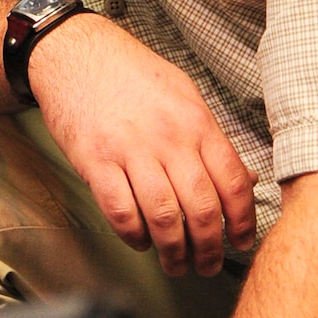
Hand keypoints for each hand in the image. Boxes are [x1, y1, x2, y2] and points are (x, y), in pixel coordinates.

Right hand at [28, 13, 256, 275]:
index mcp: (196, 122)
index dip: (242, 221)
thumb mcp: (184, 95)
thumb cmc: (130, 75)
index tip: (241, 241)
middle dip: (209, 248)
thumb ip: (211, 138)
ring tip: (176, 264)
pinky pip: (121, 213)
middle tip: (207, 265)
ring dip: (174, 251)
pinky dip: (134, 236)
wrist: (75, 53)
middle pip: (201, 209)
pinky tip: (141, 241)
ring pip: (164, 218)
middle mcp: (168, 138)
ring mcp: (130, 150)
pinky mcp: (95, 161)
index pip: (233, 182)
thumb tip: (241, 179)